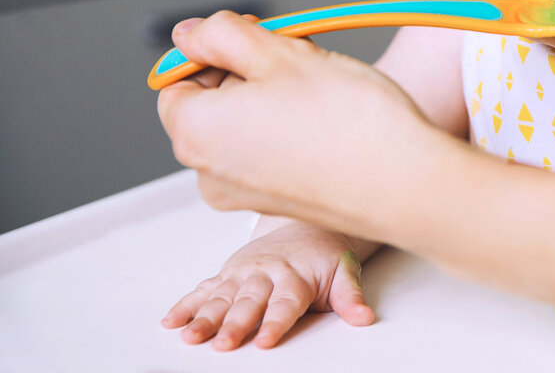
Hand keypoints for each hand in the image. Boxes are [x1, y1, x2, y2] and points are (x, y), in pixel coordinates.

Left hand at [156, 11, 451, 240]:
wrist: (404, 183)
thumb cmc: (348, 121)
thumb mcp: (279, 52)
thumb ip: (222, 35)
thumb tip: (189, 34)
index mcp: (194, 133)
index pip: (175, 80)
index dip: (213, 50)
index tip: (253, 37)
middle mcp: (208, 173)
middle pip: (211, 104)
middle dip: (247, 73)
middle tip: (296, 55)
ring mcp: (244, 195)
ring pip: (242, 128)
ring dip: (272, 99)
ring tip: (319, 86)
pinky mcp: (279, 203)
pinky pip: (267, 155)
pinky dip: (288, 131)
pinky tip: (328, 118)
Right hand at [162, 222, 373, 349]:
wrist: (306, 226)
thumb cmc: (326, 257)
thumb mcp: (345, 273)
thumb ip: (350, 297)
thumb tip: (365, 317)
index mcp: (295, 277)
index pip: (285, 304)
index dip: (275, 323)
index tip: (264, 342)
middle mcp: (266, 274)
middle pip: (248, 302)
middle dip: (234, 324)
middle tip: (222, 345)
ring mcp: (243, 273)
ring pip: (221, 297)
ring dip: (204, 317)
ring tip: (189, 337)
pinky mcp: (227, 274)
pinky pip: (203, 289)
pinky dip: (186, 305)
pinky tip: (171, 322)